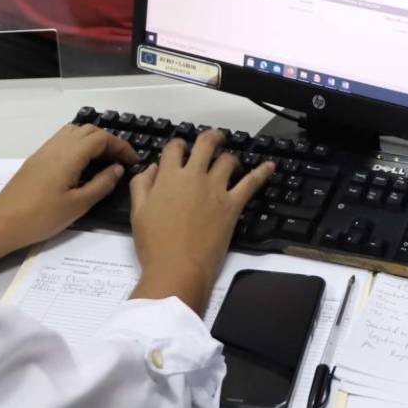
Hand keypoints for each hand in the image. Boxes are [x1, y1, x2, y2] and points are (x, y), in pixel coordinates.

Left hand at [0, 124, 134, 264]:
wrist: (3, 223)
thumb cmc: (42, 217)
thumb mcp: (78, 205)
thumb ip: (101, 184)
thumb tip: (117, 169)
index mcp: (69, 155)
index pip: (101, 138)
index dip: (121, 146)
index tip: (133, 161)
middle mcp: (56, 146)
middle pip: (88, 130)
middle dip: (108, 141)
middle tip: (121, 161)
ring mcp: (44, 151)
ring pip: (73, 132)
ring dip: (92, 140)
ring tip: (104, 160)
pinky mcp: (36, 159)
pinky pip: (61, 141)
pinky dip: (77, 145)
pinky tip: (82, 164)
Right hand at [127, 130, 273, 313]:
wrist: (177, 270)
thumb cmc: (154, 245)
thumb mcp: (138, 212)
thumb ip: (142, 186)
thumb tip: (152, 169)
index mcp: (169, 177)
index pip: (175, 148)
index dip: (178, 145)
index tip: (180, 149)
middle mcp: (194, 177)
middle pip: (206, 144)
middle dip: (211, 137)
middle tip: (214, 138)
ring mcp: (215, 190)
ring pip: (228, 161)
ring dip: (229, 157)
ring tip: (230, 161)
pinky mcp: (232, 206)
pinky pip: (251, 183)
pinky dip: (262, 173)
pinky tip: (269, 166)